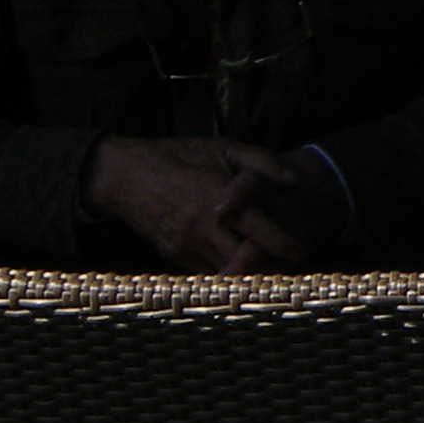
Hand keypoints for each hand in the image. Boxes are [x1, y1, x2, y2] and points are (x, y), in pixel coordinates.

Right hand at [82, 135, 310, 272]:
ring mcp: (188, 246)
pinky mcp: (176, 257)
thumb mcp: (221, 147)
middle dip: (271, 267)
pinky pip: (209, 273)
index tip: (302, 250)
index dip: (287, 247)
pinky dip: (227, 273)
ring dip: (250, 274)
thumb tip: (294, 180)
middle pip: (248, 265)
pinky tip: (240, 263)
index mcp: (219, 199)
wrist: (121, 175)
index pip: (262, 235)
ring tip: (270, 267)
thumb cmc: (176, 157)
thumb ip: (261, 161)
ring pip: (229, 275)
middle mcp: (205, 229)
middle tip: (289, 265)